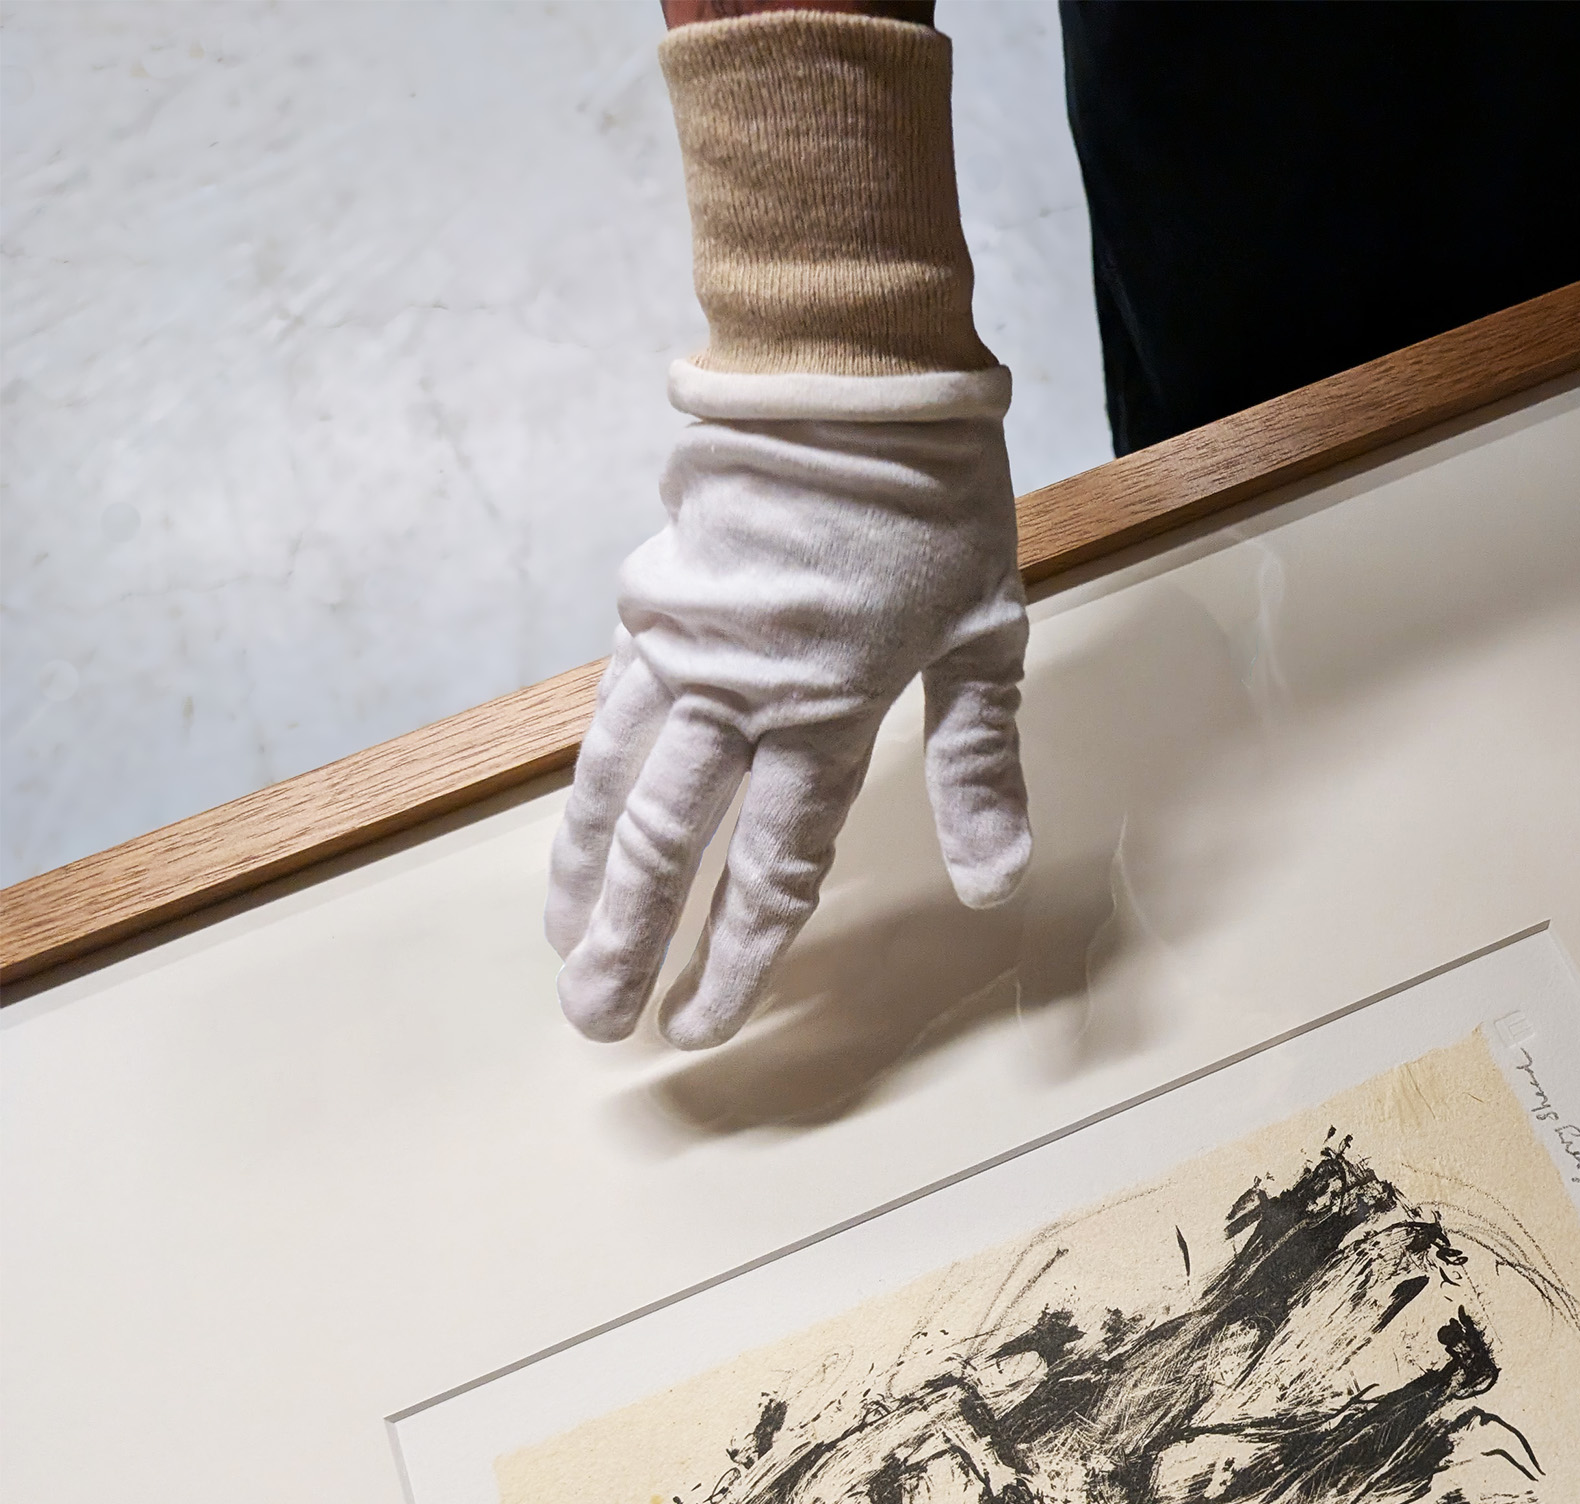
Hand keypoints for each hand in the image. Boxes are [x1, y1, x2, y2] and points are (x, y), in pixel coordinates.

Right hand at [546, 400, 1031, 1047]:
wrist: (845, 374)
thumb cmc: (934, 502)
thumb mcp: (987, 632)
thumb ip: (981, 764)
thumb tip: (994, 883)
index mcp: (829, 706)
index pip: (775, 864)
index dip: (736, 956)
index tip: (701, 1024)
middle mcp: (738, 690)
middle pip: (669, 843)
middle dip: (625, 940)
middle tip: (592, 1021)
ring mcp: (680, 646)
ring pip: (613, 785)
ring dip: (580, 875)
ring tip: (558, 948)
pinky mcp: (648, 605)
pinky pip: (605, 718)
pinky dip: (584, 789)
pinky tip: (574, 834)